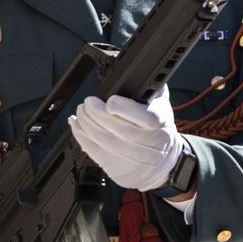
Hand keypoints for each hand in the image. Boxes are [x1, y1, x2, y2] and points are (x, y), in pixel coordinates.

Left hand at [68, 90, 185, 192]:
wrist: (165, 163)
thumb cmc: (159, 129)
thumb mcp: (161, 105)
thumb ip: (149, 89)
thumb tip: (132, 71)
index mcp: (160, 124)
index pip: (145, 118)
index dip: (124, 109)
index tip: (110, 101)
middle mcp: (149, 144)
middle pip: (120, 130)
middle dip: (97, 114)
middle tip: (88, 103)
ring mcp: (134, 160)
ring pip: (105, 142)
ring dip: (87, 125)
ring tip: (81, 112)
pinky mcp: (119, 170)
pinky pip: (96, 154)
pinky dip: (82, 138)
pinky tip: (77, 126)